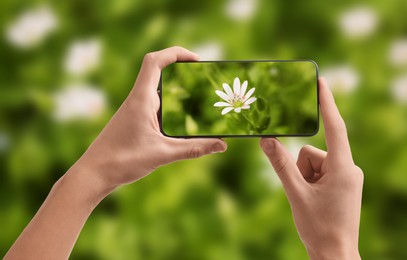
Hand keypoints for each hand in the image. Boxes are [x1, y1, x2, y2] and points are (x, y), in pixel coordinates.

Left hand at [4, 47, 226, 259]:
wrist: (93, 174)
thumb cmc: (122, 161)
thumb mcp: (163, 154)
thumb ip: (194, 149)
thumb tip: (222, 145)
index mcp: (141, 99)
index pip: (155, 61)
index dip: (176, 53)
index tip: (197, 60)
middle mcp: (137, 100)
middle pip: (159, 73)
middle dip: (182, 73)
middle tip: (204, 81)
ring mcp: (135, 110)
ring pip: (159, 92)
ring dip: (177, 93)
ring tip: (199, 102)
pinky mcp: (134, 121)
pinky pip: (156, 107)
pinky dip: (171, 108)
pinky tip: (183, 122)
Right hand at [260, 78, 362, 259]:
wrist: (334, 254)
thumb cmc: (318, 227)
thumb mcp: (295, 193)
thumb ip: (280, 164)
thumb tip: (265, 139)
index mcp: (343, 168)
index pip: (335, 128)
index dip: (327, 103)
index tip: (321, 82)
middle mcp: (348, 168)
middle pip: (312, 153)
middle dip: (300, 170)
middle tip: (302, 193)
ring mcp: (346, 177)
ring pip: (313, 164)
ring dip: (303, 178)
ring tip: (308, 201)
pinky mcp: (343, 184)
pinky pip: (318, 172)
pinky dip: (309, 182)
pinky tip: (312, 201)